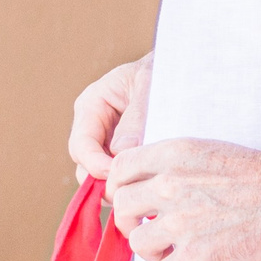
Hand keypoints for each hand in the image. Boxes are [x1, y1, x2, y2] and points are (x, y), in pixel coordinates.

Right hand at [68, 53, 152, 182]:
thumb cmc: (162, 72)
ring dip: (119, 186)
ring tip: (145, 187)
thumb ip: (136, 117)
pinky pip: (120, 177)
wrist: (179, 72)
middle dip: (104, 181)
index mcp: (91, 106)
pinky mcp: (123, 156)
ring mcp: (107, 143)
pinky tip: (150, 185)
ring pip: (100, 177)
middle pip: (85, 167)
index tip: (117, 174)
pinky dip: (131, 184)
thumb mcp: (149, 87)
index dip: (95, 164)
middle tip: (133, 188)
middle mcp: (94, 128)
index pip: (81, 144)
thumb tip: (121, 151)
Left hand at [104, 139, 260, 260]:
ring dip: (152, 253)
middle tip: (150, 231)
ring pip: (137, 244)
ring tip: (173, 254)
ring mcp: (181, 222)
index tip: (133, 202)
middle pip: (122, 209)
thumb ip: (171, 165)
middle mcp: (170, 185)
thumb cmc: (257, 175)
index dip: (119, 189)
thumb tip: (142, 187)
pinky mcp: (196, 257)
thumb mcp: (206, 151)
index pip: (119, 169)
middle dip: (131, 224)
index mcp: (172, 155)